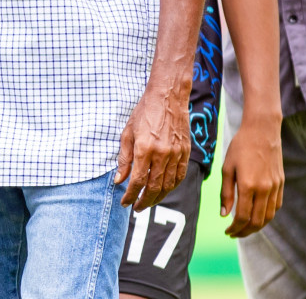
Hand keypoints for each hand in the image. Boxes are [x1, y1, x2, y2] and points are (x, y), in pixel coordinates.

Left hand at [116, 81, 189, 209]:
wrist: (168, 97)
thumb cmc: (144, 112)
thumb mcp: (127, 133)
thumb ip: (124, 159)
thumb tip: (119, 180)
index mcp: (144, 149)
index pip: (137, 181)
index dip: (130, 195)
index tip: (125, 203)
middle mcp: (162, 154)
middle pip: (154, 188)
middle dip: (144, 201)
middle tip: (137, 208)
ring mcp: (176, 154)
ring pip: (168, 185)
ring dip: (158, 198)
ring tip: (148, 202)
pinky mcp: (186, 152)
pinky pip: (180, 176)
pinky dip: (172, 187)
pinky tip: (164, 190)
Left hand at [219, 112, 282, 236]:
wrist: (262, 131)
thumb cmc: (240, 147)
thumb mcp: (227, 168)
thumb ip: (225, 193)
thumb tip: (224, 214)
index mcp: (248, 185)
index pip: (243, 216)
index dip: (235, 228)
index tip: (227, 231)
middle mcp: (264, 189)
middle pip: (257, 221)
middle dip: (245, 232)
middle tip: (235, 234)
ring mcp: (275, 187)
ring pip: (268, 217)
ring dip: (257, 227)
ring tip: (245, 228)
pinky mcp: (281, 184)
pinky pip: (276, 207)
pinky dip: (267, 216)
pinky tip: (257, 216)